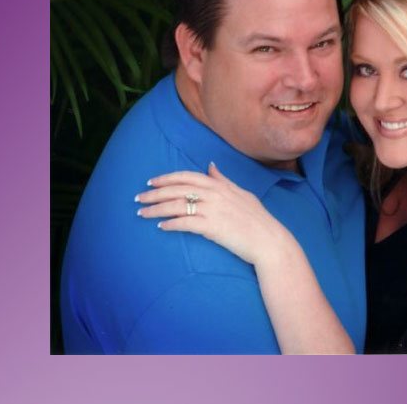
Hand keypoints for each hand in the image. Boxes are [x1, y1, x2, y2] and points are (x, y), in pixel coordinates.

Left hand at [135, 162, 292, 265]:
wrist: (268, 240)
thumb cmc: (257, 218)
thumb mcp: (241, 193)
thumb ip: (223, 180)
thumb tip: (211, 166)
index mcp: (219, 185)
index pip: (186, 176)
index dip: (166, 178)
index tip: (151, 182)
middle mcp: (214, 194)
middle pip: (177, 190)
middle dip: (154, 193)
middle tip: (138, 198)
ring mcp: (213, 210)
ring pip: (176, 206)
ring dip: (156, 209)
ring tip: (142, 213)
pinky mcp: (212, 227)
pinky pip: (185, 223)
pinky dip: (171, 224)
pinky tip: (161, 227)